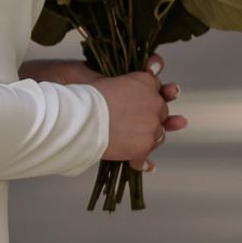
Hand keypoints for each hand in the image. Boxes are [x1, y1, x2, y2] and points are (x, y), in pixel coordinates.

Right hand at [94, 52, 185, 169]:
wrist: (80, 117)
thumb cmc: (88, 99)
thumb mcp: (109, 82)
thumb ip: (128, 87)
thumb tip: (140, 88)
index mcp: (145, 81)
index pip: (156, 90)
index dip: (146, 101)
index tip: (136, 107)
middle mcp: (154, 101)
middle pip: (161, 113)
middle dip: (149, 120)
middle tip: (131, 126)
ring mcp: (152, 125)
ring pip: (157, 135)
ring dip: (145, 140)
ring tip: (128, 143)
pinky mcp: (145, 145)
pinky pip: (144, 156)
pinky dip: (136, 160)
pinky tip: (128, 161)